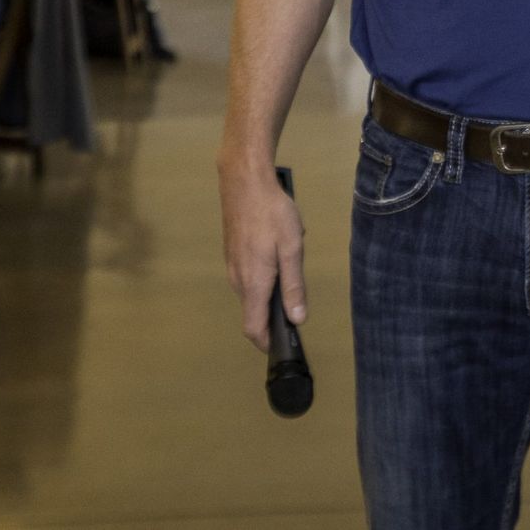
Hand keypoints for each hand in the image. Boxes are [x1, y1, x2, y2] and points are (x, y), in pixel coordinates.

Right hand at [219, 161, 305, 352]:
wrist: (244, 182)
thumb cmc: (272, 213)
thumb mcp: (292, 248)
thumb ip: (294, 285)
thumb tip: (297, 318)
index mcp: (253, 283)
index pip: (253, 328)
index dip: (267, 343)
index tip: (284, 347)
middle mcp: (238, 280)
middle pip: (253, 313)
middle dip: (273, 319)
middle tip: (297, 311)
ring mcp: (232, 267)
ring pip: (251, 294)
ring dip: (270, 295)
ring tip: (291, 274)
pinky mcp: (233, 254)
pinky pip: (248, 278)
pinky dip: (263, 279)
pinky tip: (278, 256)